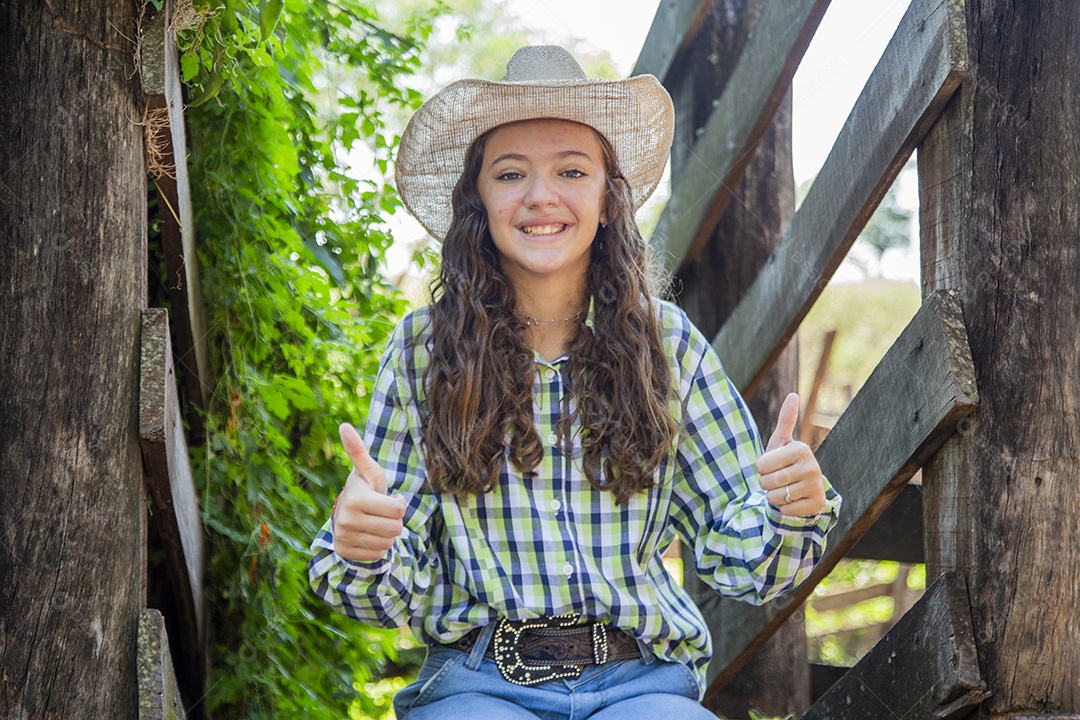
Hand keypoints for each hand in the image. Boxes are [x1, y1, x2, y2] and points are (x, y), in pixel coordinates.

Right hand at [332, 422, 405, 561]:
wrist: (344, 513)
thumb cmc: (364, 488)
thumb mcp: (367, 471)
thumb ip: (359, 451)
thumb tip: (344, 426)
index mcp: (355, 499)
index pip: (398, 509)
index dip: (398, 503)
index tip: (388, 498)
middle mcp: (347, 520)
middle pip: (395, 528)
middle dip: (394, 519)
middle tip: (381, 512)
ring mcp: (345, 538)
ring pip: (388, 543)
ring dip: (387, 533)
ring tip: (375, 522)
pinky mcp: (346, 552)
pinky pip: (378, 555)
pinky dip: (378, 546)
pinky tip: (368, 534)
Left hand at [755, 393, 825, 517]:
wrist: (803, 488)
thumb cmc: (786, 462)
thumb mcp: (782, 442)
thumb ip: (785, 420)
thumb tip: (793, 394)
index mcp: (801, 449)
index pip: (761, 465)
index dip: (761, 468)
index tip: (772, 465)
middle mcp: (812, 466)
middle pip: (767, 482)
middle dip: (766, 483)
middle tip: (777, 479)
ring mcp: (816, 487)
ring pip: (775, 497)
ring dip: (774, 496)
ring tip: (785, 489)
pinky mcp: (816, 505)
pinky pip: (785, 510)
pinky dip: (784, 509)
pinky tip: (794, 500)